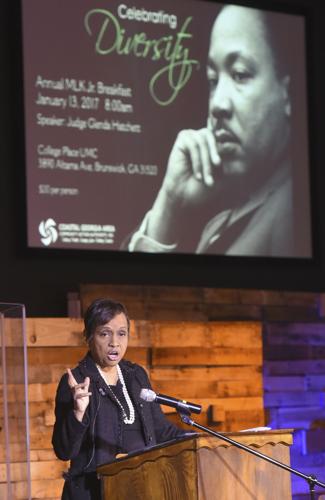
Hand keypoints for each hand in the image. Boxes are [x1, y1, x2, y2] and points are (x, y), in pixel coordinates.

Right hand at [67, 368, 91, 421]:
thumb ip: (86, 385)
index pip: (73, 381)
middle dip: (70, 377)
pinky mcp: (77, 400)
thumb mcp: (85, 391)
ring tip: (86, 383)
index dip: (70, 375)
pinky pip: (80, 396)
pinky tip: (90, 393)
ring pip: (75, 388)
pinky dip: (85, 394)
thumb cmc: (82, 401)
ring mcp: (75, 395)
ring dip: (80, 385)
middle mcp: (74, 391)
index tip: (67, 369)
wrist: (81, 410)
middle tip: (68, 372)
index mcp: (76, 389)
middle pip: (71, 383)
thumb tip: (87, 377)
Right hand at [143, 127, 221, 245]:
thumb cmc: (200, 188)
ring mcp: (191, 138)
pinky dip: (199, 158)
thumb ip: (225, 157)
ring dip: (207, 161)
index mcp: (211, 146)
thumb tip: (231, 142)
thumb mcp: (219, 173)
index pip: (224, 139)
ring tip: (205, 178)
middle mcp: (202, 139)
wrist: (182, 198)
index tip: (224, 168)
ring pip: (206, 139)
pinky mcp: (182, 139)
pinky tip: (197, 173)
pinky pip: (194, 142)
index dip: (225, 151)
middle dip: (216, 158)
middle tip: (216, 173)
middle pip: (216, 138)